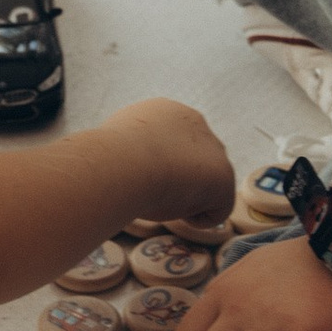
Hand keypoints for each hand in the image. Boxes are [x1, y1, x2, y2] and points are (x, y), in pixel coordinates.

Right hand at [100, 95, 233, 226]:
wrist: (122, 163)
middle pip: (192, 161)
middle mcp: (193, 122)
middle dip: (177, 181)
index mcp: (164, 112)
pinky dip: (196, 219)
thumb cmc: (107, 160)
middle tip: (149, 195)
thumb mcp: (112, 149)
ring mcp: (214, 148)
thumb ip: (126, 153)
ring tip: (158, 201)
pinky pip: (215, 209)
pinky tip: (174, 212)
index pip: (170, 142)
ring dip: (185, 199)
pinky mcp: (225, 177)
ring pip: (205, 185)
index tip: (136, 179)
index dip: (155, 166)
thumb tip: (118, 170)